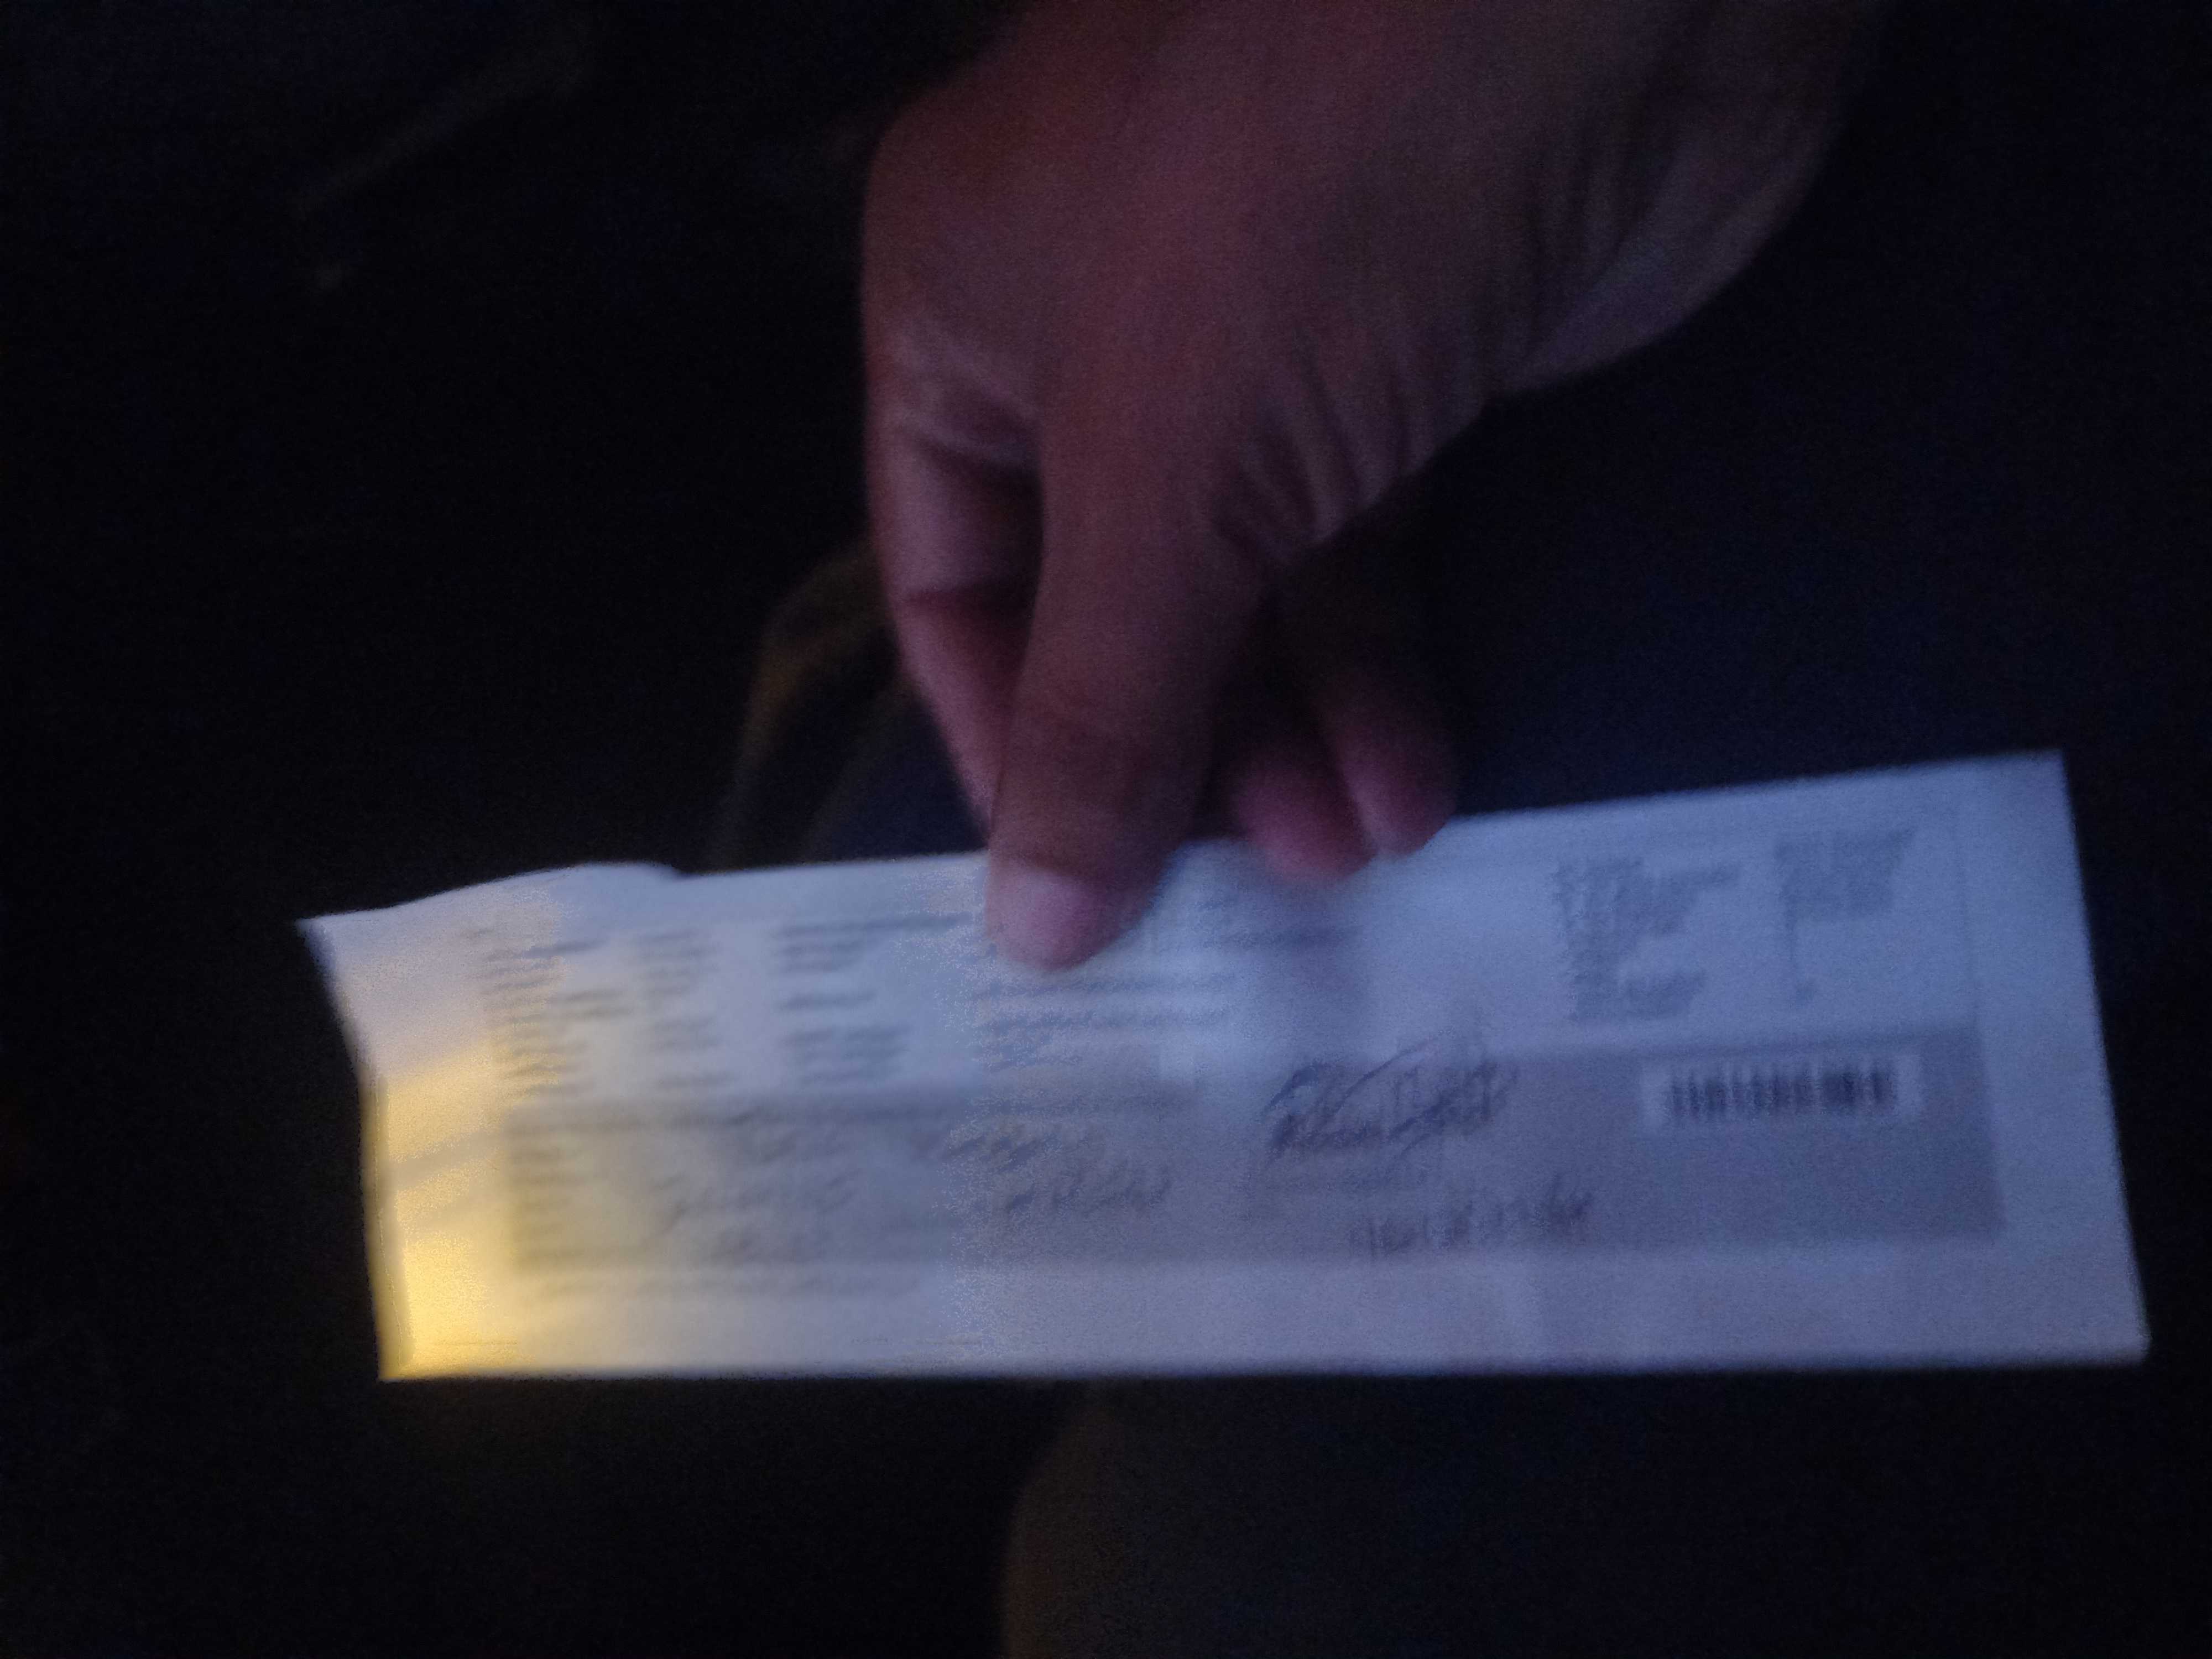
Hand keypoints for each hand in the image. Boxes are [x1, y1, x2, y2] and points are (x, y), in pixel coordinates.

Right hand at [864, 0, 1882, 965]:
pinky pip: (1363, 545)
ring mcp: (1263, 338)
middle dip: (1181, 748)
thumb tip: (1031, 930)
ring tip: (1352, 850)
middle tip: (1256, 885)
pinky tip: (1412, 775)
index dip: (1012, 745)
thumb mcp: (1166, 476)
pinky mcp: (1410, 364)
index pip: (949, 577)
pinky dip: (1381, 663)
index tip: (1083, 893)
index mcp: (963, 304)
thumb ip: (1101, 711)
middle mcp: (1093, 321)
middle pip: (1107, 595)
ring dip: (1292, 729)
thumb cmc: (1305, 213)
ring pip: (1244, 582)